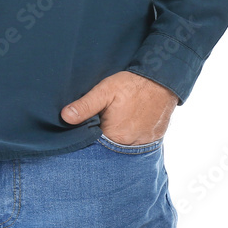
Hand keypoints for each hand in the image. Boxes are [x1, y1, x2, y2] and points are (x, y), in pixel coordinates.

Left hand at [60, 70, 178, 144]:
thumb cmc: (131, 85)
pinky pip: (138, 143)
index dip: (89, 135)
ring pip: (124, 145)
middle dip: (103, 136)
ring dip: (119, 137)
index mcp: (114, 136)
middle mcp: (129, 146)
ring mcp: (143, 144)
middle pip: (110, 146)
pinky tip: (130, 122)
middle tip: (105, 118)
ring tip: (118, 120)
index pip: (95, 144)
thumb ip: (85, 106)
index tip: (89, 124)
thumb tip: (65, 117)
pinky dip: (132, 136)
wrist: (161, 80)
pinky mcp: (153, 139)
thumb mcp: (104, 91)